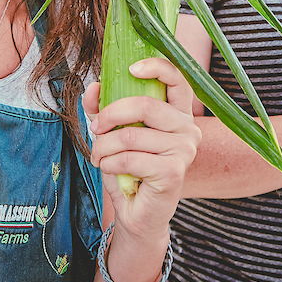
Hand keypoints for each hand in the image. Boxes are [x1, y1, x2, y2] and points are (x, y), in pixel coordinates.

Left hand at [85, 58, 200, 240]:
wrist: (137, 214)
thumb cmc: (130, 170)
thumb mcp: (112, 134)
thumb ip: (102, 109)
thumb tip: (92, 88)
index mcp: (178, 113)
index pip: (177, 78)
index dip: (156, 67)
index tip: (131, 69)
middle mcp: (188, 128)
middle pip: (145, 105)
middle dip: (110, 116)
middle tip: (95, 129)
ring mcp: (184, 150)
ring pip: (131, 135)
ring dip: (103, 147)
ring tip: (99, 156)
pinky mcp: (174, 172)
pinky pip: (130, 159)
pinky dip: (110, 164)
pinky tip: (110, 170)